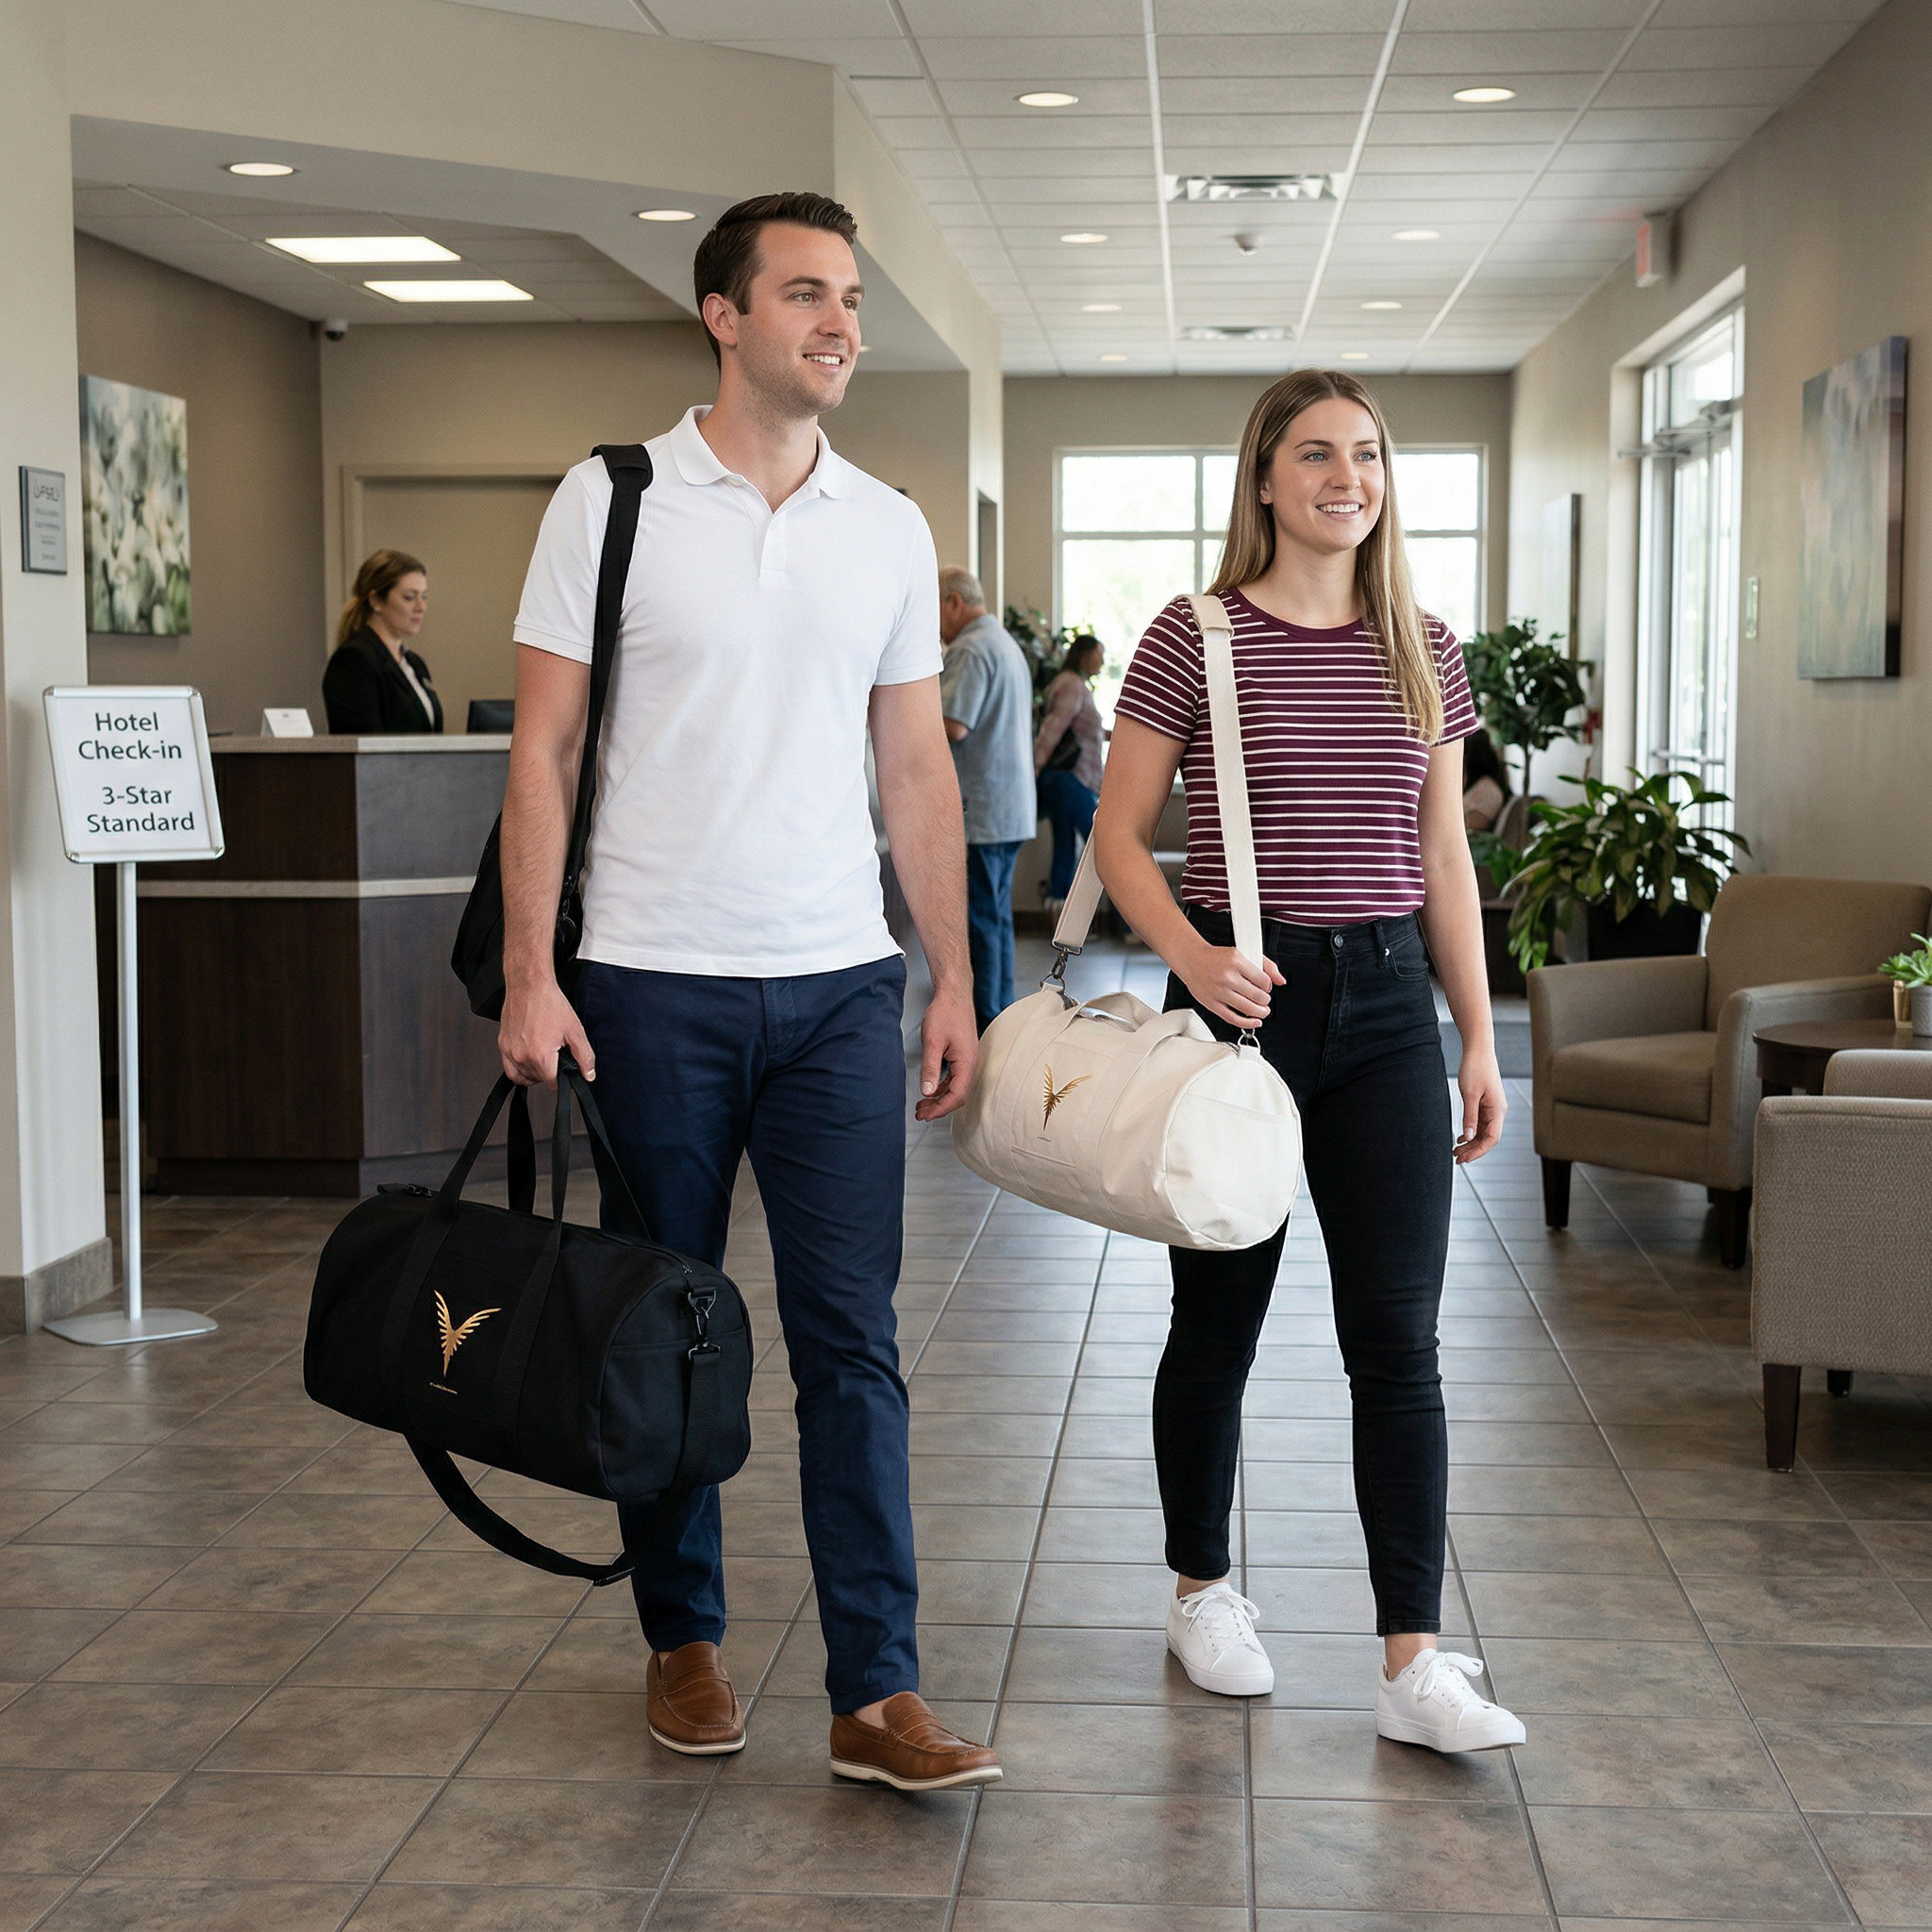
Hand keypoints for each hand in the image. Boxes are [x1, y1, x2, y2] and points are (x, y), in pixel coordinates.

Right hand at [499, 976, 595, 1088]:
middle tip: (555, 1056)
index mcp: (540, 1055)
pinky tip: (528, 1058)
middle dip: (548, 1072)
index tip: (564, 1069)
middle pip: (537, 1079)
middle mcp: (521, 1056)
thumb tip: (588, 1074)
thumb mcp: (575, 1030)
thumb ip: (584, 1056)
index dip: (562, 1077)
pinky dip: (518, 1068)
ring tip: (543, 1059)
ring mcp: (509, 1051)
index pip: (552, 1082)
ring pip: (521, 1076)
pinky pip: (508, 1067)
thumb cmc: (549, 1003)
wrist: (529, 985)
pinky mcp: (502, 1044)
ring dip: (533, 1073)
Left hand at [916, 980, 978, 1121]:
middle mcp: (971, 1064)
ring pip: (956, 1088)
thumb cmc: (946, 1013)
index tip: (926, 1114)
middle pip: (958, 1095)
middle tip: (921, 1114)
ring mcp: (968, 1061)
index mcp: (968, 1063)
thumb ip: (930, 1068)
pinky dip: (942, 1087)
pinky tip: (931, 1090)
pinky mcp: (963, 1057)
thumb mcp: (933, 1042)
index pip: (957, 1096)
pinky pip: (955, 1079)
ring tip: (922, 1106)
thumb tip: (927, 1091)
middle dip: (939, 1107)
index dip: (941, 1109)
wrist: (953, 995)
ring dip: (940, 1099)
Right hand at [1178, 941, 1283, 1030]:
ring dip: (1261, 1012)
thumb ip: (1265, 965)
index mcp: (1236, 961)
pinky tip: (1255, 1022)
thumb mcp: (1241, 953)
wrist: (1192, 960)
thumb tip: (1280, 980)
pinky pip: (1233, 1018)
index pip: (1263, 980)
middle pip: (1257, 996)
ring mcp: (1219, 991)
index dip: (1268, 986)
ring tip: (1263, 1010)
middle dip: (1265, 1000)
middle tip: (1264, 999)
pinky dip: (1247, 1023)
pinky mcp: (1213, 1004)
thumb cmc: (1216, 958)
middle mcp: (1227, 976)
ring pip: (1248, 1008)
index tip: (1266, 987)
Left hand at [1454, 1044, 1506, 1162]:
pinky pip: (1480, 1123)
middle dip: (1473, 1150)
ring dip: (1471, 1142)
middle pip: (1488, 1138)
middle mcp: (1498, 1111)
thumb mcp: (1469, 1094)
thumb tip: (1469, 1137)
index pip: (1492, 1138)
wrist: (1478, 1049)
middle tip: (1456, 1158)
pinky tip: (1460, 1138)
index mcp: (1498, 1110)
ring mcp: (1492, 1108)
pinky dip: (1471, 1132)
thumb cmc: (1475, 1068)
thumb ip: (1469, 1116)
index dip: (1479, 1151)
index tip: (1465, 1158)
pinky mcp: (1486, 1103)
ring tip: (1455, 1151)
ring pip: (1483, 1131)